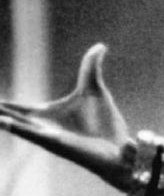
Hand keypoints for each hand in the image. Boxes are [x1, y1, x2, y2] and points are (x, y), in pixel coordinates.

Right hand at [0, 43, 133, 188]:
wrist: (119, 149)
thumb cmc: (105, 124)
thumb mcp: (94, 90)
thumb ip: (91, 68)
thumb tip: (100, 46)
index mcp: (46, 114)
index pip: (15, 108)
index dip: (1, 104)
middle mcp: (42, 126)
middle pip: (9, 117)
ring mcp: (47, 136)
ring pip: (16, 125)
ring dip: (1, 119)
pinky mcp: (57, 143)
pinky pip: (32, 135)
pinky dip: (17, 128)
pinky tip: (3, 120)